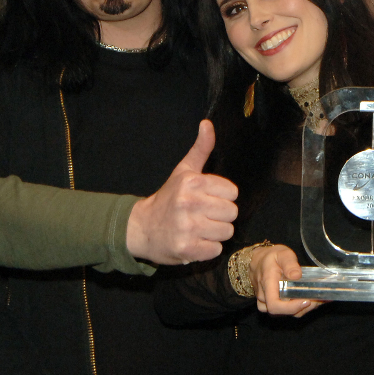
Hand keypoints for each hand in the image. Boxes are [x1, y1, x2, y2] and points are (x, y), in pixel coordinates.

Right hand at [125, 120, 238, 264]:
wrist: (141, 228)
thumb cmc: (168, 198)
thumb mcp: (183, 171)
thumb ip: (200, 149)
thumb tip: (208, 124)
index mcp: (192, 182)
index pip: (232, 192)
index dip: (222, 197)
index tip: (208, 199)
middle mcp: (190, 203)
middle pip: (232, 213)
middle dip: (220, 216)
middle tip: (203, 216)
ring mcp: (188, 227)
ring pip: (226, 232)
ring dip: (215, 234)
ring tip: (198, 229)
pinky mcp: (187, 248)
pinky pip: (215, 250)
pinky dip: (207, 249)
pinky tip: (194, 241)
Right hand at [250, 244, 322, 316]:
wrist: (258, 261)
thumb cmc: (270, 257)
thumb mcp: (282, 254)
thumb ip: (289, 263)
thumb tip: (297, 275)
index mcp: (267, 284)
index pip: (274, 305)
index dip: (291, 308)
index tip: (306, 301)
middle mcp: (264, 297)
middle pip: (282, 312)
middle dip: (302, 308)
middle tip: (317, 298)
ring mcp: (266, 302)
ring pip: (284, 314)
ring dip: (301, 309)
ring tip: (315, 299)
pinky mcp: (271, 304)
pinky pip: (283, 311)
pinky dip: (297, 309)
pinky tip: (307, 300)